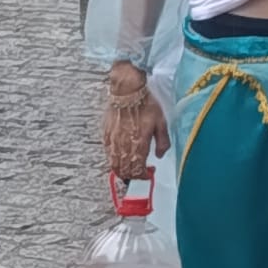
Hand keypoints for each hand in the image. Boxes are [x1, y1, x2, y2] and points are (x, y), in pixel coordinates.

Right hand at [102, 64, 169, 180]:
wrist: (127, 91)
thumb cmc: (146, 105)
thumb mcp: (161, 122)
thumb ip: (162, 142)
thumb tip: (160, 156)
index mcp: (138, 145)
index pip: (137, 170)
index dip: (143, 176)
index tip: (148, 174)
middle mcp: (123, 146)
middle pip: (124, 170)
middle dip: (133, 175)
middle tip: (140, 173)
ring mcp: (112, 141)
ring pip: (114, 164)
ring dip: (122, 169)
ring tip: (130, 168)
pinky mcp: (105, 135)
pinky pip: (108, 154)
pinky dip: (114, 159)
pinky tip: (120, 156)